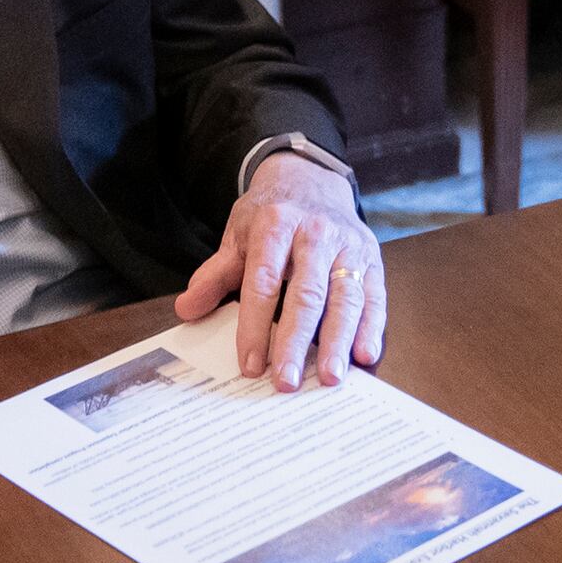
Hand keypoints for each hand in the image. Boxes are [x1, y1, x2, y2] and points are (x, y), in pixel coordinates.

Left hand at [173, 153, 384, 388]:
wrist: (311, 180)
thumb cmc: (271, 215)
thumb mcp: (238, 235)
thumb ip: (215, 274)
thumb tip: (187, 310)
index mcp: (276, 225)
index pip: (263, 282)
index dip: (255, 326)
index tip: (249, 364)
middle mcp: (316, 234)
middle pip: (306, 295)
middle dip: (296, 342)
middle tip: (287, 382)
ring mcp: (348, 246)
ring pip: (345, 298)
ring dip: (338, 341)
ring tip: (329, 377)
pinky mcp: (372, 259)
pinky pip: (374, 296)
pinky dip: (372, 328)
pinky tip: (364, 355)